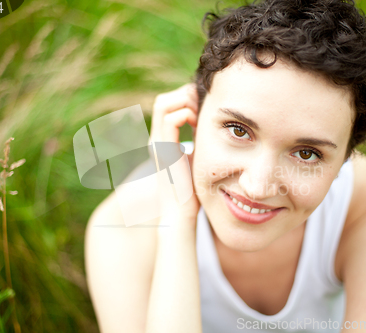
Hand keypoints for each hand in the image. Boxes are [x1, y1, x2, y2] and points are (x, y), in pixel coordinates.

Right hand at [150, 83, 200, 227]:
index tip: (203, 109)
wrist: (180, 212)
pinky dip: (185, 115)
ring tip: (199, 114)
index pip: (167, 106)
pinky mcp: (164, 150)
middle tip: (202, 108)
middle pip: (162, 100)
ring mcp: (159, 143)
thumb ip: (196, 143)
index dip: (184, 100)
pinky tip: (197, 123)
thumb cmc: (190, 191)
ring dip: (184, 102)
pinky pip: (169, 121)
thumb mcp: (193, 160)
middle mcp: (157, 139)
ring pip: (163, 104)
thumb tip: (207, 129)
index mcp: (162, 140)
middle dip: (184, 96)